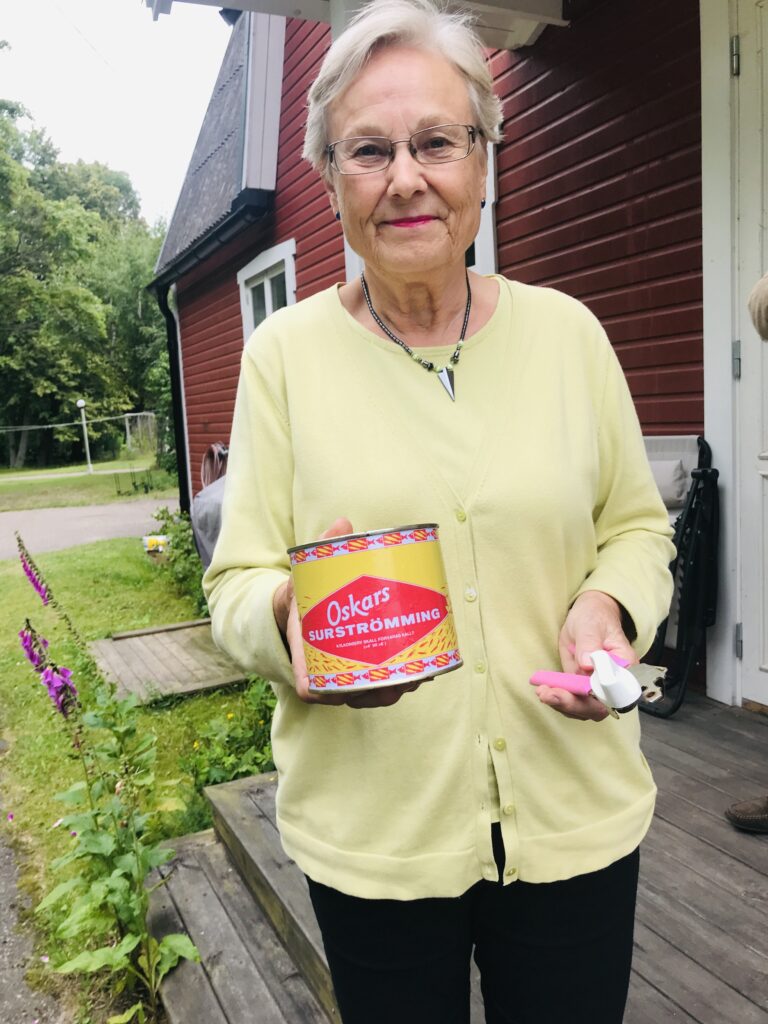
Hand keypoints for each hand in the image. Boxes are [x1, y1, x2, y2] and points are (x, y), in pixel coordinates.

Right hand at [273, 517, 422, 708]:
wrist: (304, 608)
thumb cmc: (306, 594)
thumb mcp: (307, 572)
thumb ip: (322, 549)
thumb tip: (343, 523)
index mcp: (306, 656)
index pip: (312, 686)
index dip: (328, 692)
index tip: (346, 684)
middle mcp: (328, 672)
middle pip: (353, 695)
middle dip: (380, 690)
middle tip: (404, 675)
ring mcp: (348, 676)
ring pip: (373, 695)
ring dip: (399, 688)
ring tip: (422, 673)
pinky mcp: (366, 672)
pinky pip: (384, 686)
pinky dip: (405, 681)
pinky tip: (427, 671)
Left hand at [536, 591, 635, 721]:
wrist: (586, 617)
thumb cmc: (595, 617)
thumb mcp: (591, 625)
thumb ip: (590, 643)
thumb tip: (587, 664)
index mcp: (625, 667)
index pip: (619, 692)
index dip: (602, 698)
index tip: (583, 692)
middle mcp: (613, 683)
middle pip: (598, 707)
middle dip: (574, 705)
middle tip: (550, 694)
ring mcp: (595, 688)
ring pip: (583, 708)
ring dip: (561, 704)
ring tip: (543, 692)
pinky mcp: (580, 687)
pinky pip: (571, 701)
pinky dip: (557, 699)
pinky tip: (543, 689)